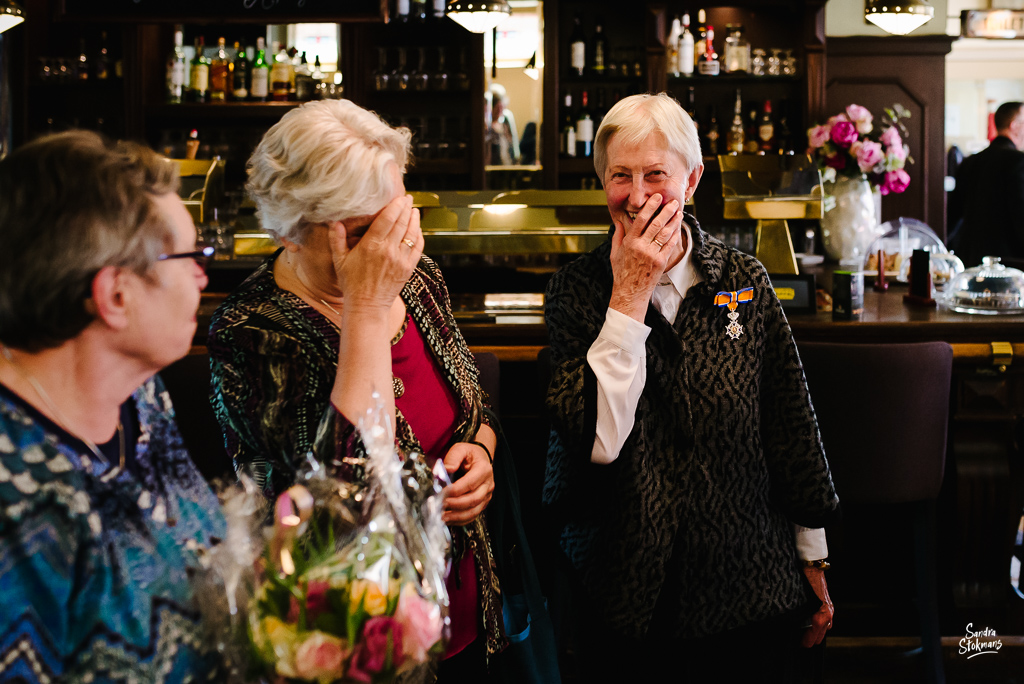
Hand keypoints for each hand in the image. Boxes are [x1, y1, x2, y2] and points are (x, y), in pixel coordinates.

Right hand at [326, 195, 422, 312]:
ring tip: (414, 210)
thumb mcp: (339, 260)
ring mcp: (400, 260)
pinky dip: (419, 236)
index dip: (395, 205)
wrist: (367, 306)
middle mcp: (388, 251)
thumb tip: (334, 221)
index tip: (399, 197)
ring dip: (415, 220)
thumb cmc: (351, 283)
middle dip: (406, 208)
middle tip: (408, 198)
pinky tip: (417, 229)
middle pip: (401, 223)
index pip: (387, 219)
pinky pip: (418, 248)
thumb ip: (336, 239)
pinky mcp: (408, 268)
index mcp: (371, 246)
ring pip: (412, 233)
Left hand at [441, 442, 493, 525]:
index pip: (470, 483)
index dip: (455, 490)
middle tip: (440, 505)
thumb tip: (446, 469)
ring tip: (442, 517)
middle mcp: (488, 484)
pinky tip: (449, 520)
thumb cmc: (469, 454)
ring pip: (474, 511)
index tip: (441, 493)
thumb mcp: (460, 449)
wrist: (480, 458)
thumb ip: (453, 457)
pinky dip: (461, 520)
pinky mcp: (482, 503)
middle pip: (473, 499)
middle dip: (455, 505)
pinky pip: (473, 516)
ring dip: (457, 516)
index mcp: (484, 470)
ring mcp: (486, 496)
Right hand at [608, 194, 683, 320]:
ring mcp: (652, 254)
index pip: (641, 220)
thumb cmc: (621, 273)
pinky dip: (674, 235)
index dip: (650, 207)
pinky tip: (678, 228)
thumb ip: (618, 236)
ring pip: (665, 233)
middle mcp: (641, 247)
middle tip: (673, 202)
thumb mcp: (615, 253)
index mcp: (629, 242)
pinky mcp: (660, 262)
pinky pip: (669, 245)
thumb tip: (619, 222)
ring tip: (678, 212)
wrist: (630, 292)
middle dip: (666, 211)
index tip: (657, 198)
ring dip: (673, 221)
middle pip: (656, 224)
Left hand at [801, 565, 833, 646]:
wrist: (812, 567)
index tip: (798, 645)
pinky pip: (826, 622)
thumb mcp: (798, 601)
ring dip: (815, 633)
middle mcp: (828, 615)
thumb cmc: (803, 582)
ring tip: (803, 633)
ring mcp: (830, 610)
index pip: (813, 637)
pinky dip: (819, 625)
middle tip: (798, 641)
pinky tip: (810, 623)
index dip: (804, 643)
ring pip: (824, 630)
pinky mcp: (829, 605)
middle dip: (810, 640)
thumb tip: (791, 625)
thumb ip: (798, 614)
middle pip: (820, 637)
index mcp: (820, 616)